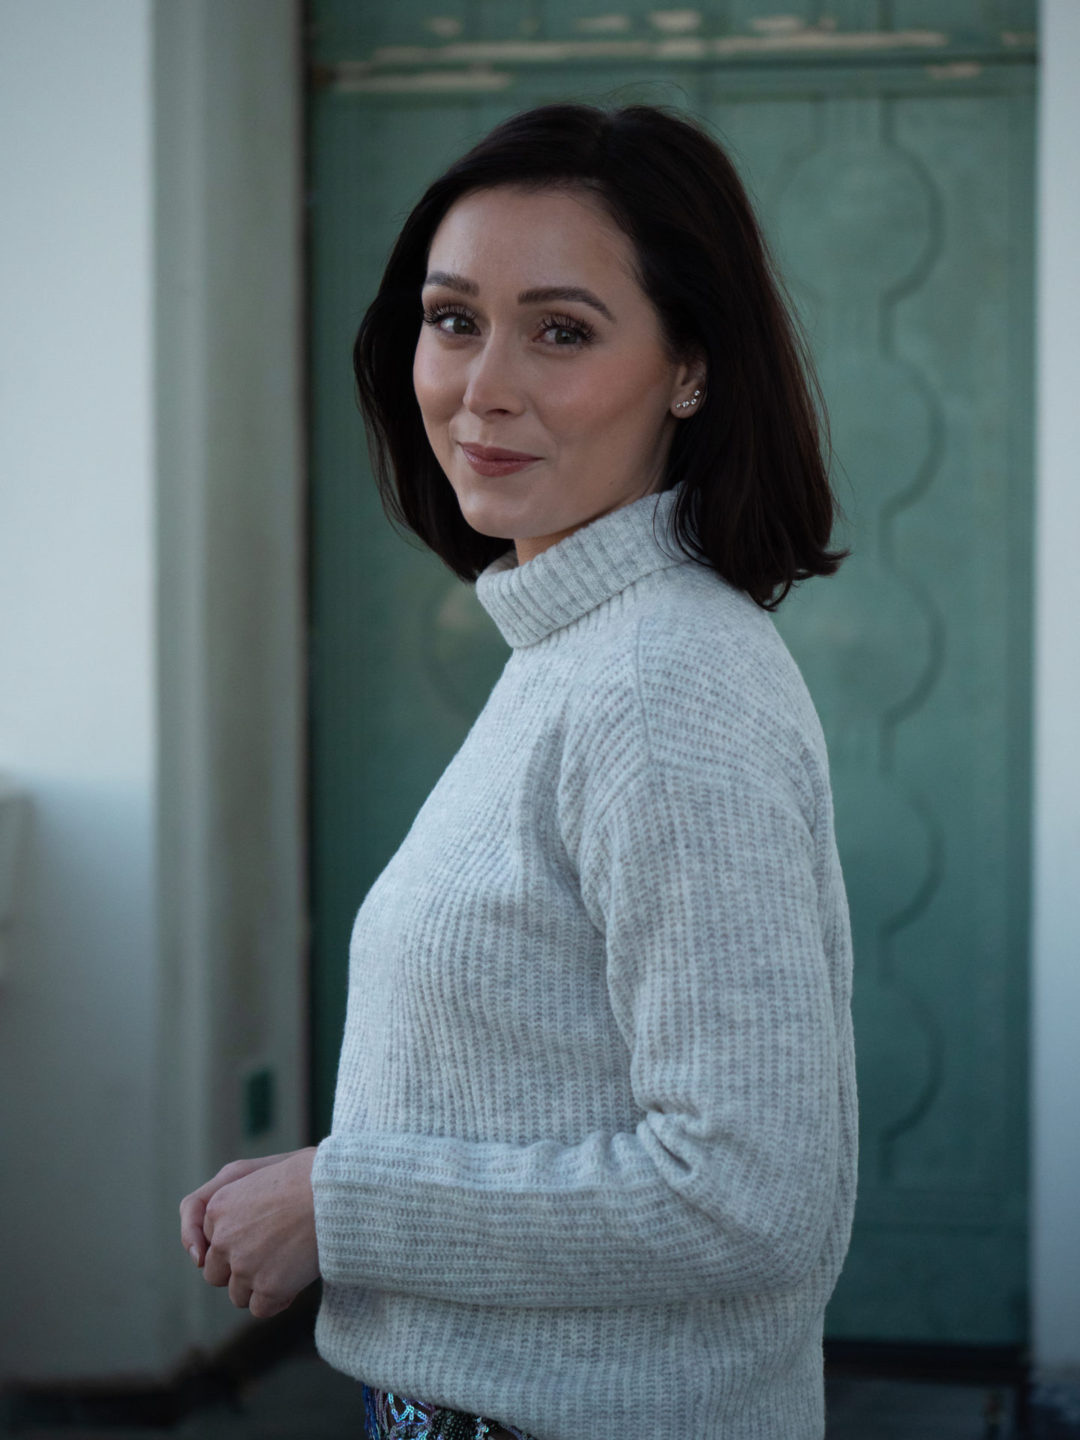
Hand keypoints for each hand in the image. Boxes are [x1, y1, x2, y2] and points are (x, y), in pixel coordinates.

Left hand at [180, 1148, 320, 1317]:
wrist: (340, 1190)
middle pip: (216, 1273)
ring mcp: (243, 1265)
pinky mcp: (267, 1287)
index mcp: (218, 1206)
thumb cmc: (309, 1174)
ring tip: (289, 1263)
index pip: (210, 1242)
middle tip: (274, 1252)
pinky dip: (277, 1300)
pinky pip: (260, 1309)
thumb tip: (208, 1246)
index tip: (261, 1237)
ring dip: (259, 1286)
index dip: (236, 1243)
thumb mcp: (262, 1171)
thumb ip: (234, 1201)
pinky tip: (296, 1279)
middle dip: (240, 1269)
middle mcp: (223, 1238)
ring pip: (237, 1294)